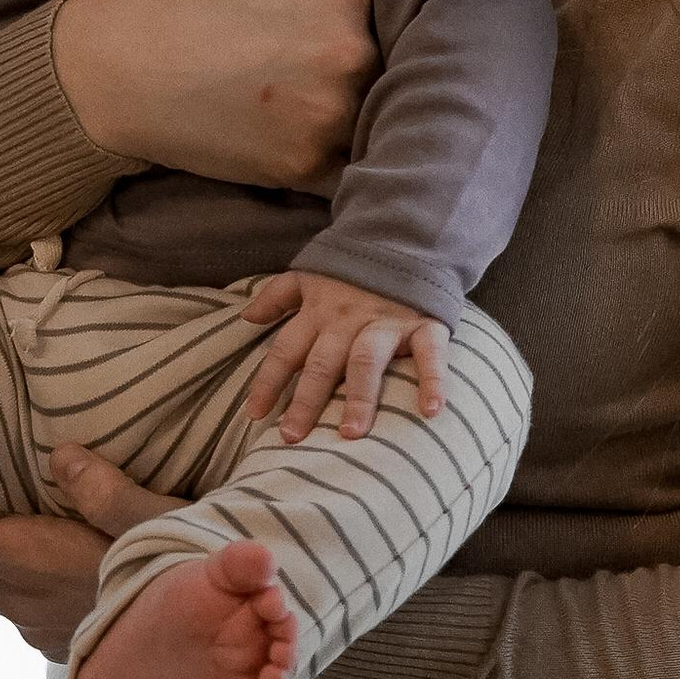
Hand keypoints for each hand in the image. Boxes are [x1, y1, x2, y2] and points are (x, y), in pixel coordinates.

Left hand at [0, 451, 172, 658]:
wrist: (204, 657)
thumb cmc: (178, 582)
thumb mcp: (154, 523)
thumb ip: (104, 488)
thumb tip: (62, 454)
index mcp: (27, 560)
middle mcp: (17, 599)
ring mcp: (31, 627)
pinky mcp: (50, 644)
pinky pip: (10, 607)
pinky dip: (5, 583)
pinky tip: (28, 564)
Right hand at [51, 0, 375, 192]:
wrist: (107, 75)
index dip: (338, 6)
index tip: (297, 15)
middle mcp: (350, 50)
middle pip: (380, 55)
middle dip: (345, 58)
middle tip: (291, 61)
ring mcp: (332, 114)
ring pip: (373, 109)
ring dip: (349, 107)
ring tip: (296, 100)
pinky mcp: (310, 166)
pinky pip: (355, 165)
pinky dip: (339, 156)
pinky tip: (300, 137)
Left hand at [243, 273, 445, 440]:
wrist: (409, 242)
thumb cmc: (354, 272)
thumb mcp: (311, 276)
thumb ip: (278, 296)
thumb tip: (246, 316)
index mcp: (319, 312)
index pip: (286, 350)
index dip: (269, 382)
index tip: (254, 415)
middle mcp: (349, 320)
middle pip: (322, 363)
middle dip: (306, 400)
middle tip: (293, 437)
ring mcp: (387, 323)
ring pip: (366, 361)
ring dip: (358, 398)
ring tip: (349, 434)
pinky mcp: (425, 325)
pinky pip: (430, 355)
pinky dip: (433, 381)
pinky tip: (431, 411)